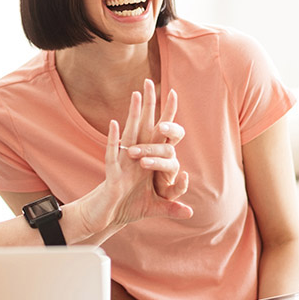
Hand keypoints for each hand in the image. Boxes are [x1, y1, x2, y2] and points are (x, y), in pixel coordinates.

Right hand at [80, 80, 192, 234]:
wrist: (108, 218)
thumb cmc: (129, 206)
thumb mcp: (155, 208)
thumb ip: (172, 208)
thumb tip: (190, 213)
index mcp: (148, 160)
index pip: (159, 135)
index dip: (166, 116)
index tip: (173, 93)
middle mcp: (136, 157)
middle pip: (144, 126)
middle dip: (148, 104)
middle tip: (149, 80)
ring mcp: (123, 163)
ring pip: (129, 134)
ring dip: (133, 115)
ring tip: (136, 95)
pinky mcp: (112, 173)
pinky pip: (113, 154)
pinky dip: (114, 139)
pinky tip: (115, 123)